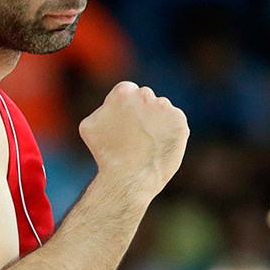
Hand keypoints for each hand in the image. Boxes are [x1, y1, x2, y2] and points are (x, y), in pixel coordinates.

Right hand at [79, 82, 188, 197]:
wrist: (129, 178)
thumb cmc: (105, 154)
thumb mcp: (89, 126)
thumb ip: (102, 109)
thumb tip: (110, 106)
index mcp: (123, 91)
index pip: (127, 92)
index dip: (125, 108)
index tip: (124, 123)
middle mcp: (146, 94)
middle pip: (145, 99)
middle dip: (142, 113)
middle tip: (135, 135)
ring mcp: (165, 108)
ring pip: (161, 111)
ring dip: (157, 122)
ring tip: (147, 145)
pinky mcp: (180, 122)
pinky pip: (175, 124)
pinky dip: (170, 134)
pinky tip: (159, 147)